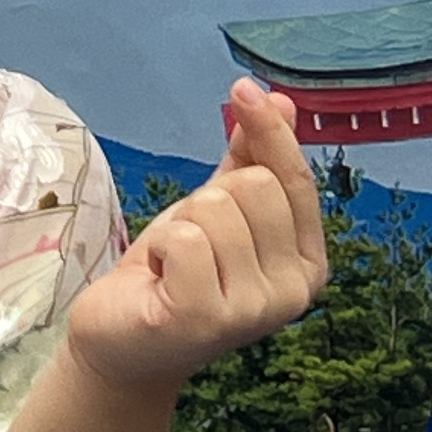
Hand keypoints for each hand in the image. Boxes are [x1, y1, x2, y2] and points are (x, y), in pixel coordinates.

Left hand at [65, 79, 324, 394]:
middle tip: (190, 244)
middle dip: (207, 200)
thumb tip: (280, 100)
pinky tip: (159, 280)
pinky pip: (184, 239)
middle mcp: (294, 293)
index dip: (268, 131)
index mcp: (308, 264)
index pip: (295, 179)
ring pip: (215, 208)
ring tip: (173, 265)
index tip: (242, 89)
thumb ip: (250, 159)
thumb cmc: (175, 274)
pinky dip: (160, 248)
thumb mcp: (216, 209)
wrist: (123, 343)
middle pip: (254, 186)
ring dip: (178, 228)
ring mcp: (253, 310)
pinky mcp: (206, 318)